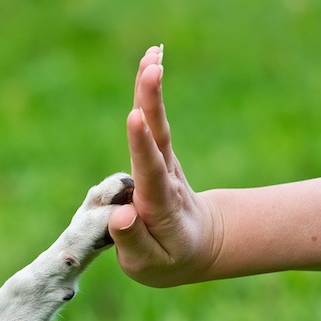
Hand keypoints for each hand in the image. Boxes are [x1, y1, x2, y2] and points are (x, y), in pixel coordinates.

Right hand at [107, 46, 220, 286]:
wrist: (199, 245)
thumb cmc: (168, 259)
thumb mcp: (150, 265)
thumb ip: (134, 241)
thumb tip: (121, 214)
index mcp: (160, 206)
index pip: (150, 172)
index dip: (141, 145)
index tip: (135, 118)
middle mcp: (165, 178)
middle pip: (159, 137)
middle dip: (152, 103)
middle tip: (152, 68)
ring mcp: (164, 163)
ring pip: (158, 123)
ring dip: (152, 89)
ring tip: (152, 54)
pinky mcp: (159, 154)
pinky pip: (153, 121)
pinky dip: (150, 92)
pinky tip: (150, 60)